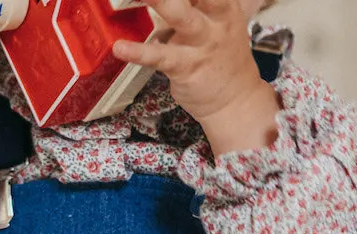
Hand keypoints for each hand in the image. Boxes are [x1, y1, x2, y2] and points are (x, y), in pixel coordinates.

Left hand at [112, 0, 269, 122]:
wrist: (236, 101)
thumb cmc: (220, 58)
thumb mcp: (215, 22)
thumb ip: (194, 3)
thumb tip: (161, 2)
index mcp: (222, 5)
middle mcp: (216, 19)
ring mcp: (203, 43)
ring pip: (181, 16)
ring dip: (160, 1)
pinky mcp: (188, 67)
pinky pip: (160, 57)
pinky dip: (139, 52)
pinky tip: (121, 47)